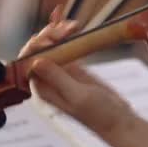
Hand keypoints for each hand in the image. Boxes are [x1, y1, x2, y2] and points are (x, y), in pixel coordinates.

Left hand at [17, 15, 138, 146]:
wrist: (118, 120)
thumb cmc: (99, 114)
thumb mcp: (79, 96)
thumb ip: (58, 78)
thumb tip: (36, 61)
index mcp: (44, 90)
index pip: (29, 61)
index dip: (37, 44)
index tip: (53, 34)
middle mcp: (48, 81)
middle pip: (38, 51)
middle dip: (48, 35)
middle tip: (66, 28)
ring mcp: (61, 74)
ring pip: (51, 47)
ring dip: (58, 33)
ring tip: (73, 26)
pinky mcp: (74, 69)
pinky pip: (65, 48)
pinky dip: (67, 37)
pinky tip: (73, 28)